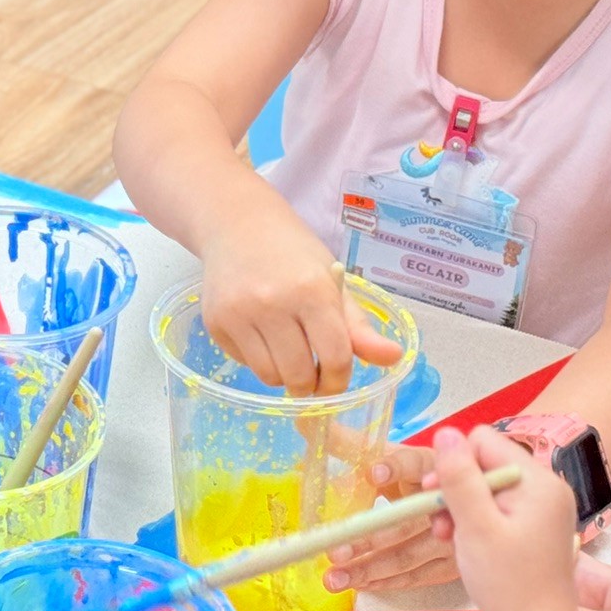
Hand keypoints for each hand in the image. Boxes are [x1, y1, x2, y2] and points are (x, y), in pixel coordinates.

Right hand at [201, 197, 402, 392]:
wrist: (237, 225)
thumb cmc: (292, 253)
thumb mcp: (332, 281)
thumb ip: (359, 326)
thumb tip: (395, 357)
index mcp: (311, 290)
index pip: (334, 357)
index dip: (339, 379)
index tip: (336, 379)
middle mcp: (272, 303)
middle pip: (299, 375)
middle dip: (311, 385)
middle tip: (312, 376)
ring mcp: (238, 314)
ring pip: (269, 377)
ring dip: (284, 376)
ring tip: (288, 354)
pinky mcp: (215, 322)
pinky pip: (245, 363)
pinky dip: (259, 360)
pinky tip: (262, 336)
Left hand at [325, 442, 453, 593]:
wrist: (455, 498)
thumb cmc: (414, 474)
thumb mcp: (387, 454)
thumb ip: (349, 443)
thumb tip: (304, 423)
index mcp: (429, 465)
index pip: (414, 464)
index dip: (395, 468)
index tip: (373, 472)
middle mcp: (443, 502)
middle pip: (406, 522)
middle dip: (369, 538)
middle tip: (334, 550)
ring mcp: (451, 537)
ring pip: (409, 556)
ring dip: (369, 569)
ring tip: (333, 576)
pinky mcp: (451, 564)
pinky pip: (415, 577)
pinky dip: (385, 582)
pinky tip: (357, 585)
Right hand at [438, 426, 584, 610]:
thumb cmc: (509, 585)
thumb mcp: (476, 527)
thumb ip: (460, 477)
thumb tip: (445, 432)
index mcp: (539, 482)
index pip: (483, 441)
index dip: (454, 464)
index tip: (436, 497)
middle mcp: (546, 489)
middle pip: (484, 463)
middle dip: (456, 489)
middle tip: (440, 524)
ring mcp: (542, 510)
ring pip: (486, 486)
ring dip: (461, 507)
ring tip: (451, 538)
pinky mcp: (534, 528)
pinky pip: (496, 507)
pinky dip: (475, 521)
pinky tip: (465, 544)